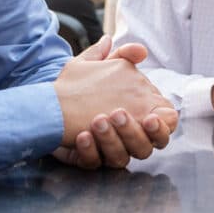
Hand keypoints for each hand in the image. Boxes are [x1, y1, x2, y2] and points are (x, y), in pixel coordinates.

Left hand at [52, 35, 177, 167]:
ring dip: (111, 140)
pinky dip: (90, 150)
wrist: (50, 99)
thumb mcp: (101, 64)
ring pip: (121, 158)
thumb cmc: (83, 83)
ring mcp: (108, 149)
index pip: (164, 127)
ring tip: (96, 121)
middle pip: (145, 148)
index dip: (161, 128)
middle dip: (132, 133)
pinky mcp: (88, 158)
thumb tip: (141, 50)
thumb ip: (123, 56)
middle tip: (117, 113)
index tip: (150, 118)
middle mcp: (128, 137)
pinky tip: (82, 136)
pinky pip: (94, 163)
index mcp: (139, 114)